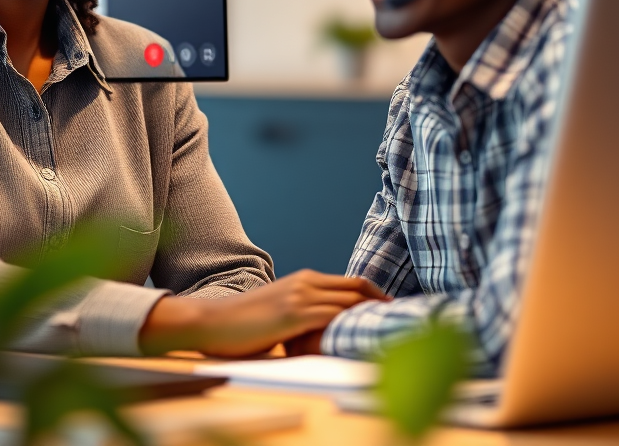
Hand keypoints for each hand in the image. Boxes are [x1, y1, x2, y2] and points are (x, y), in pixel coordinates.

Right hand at [138, 269, 388, 357]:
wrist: (211, 321)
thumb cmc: (242, 325)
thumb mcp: (279, 313)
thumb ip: (303, 316)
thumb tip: (325, 333)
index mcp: (305, 280)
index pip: (353, 283)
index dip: (378, 296)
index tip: (396, 312)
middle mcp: (307, 282)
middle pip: (358, 288)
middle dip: (385, 305)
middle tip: (407, 322)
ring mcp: (301, 296)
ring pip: (350, 301)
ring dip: (374, 316)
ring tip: (396, 331)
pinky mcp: (294, 314)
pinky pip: (333, 317)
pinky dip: (353, 326)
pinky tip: (366, 338)